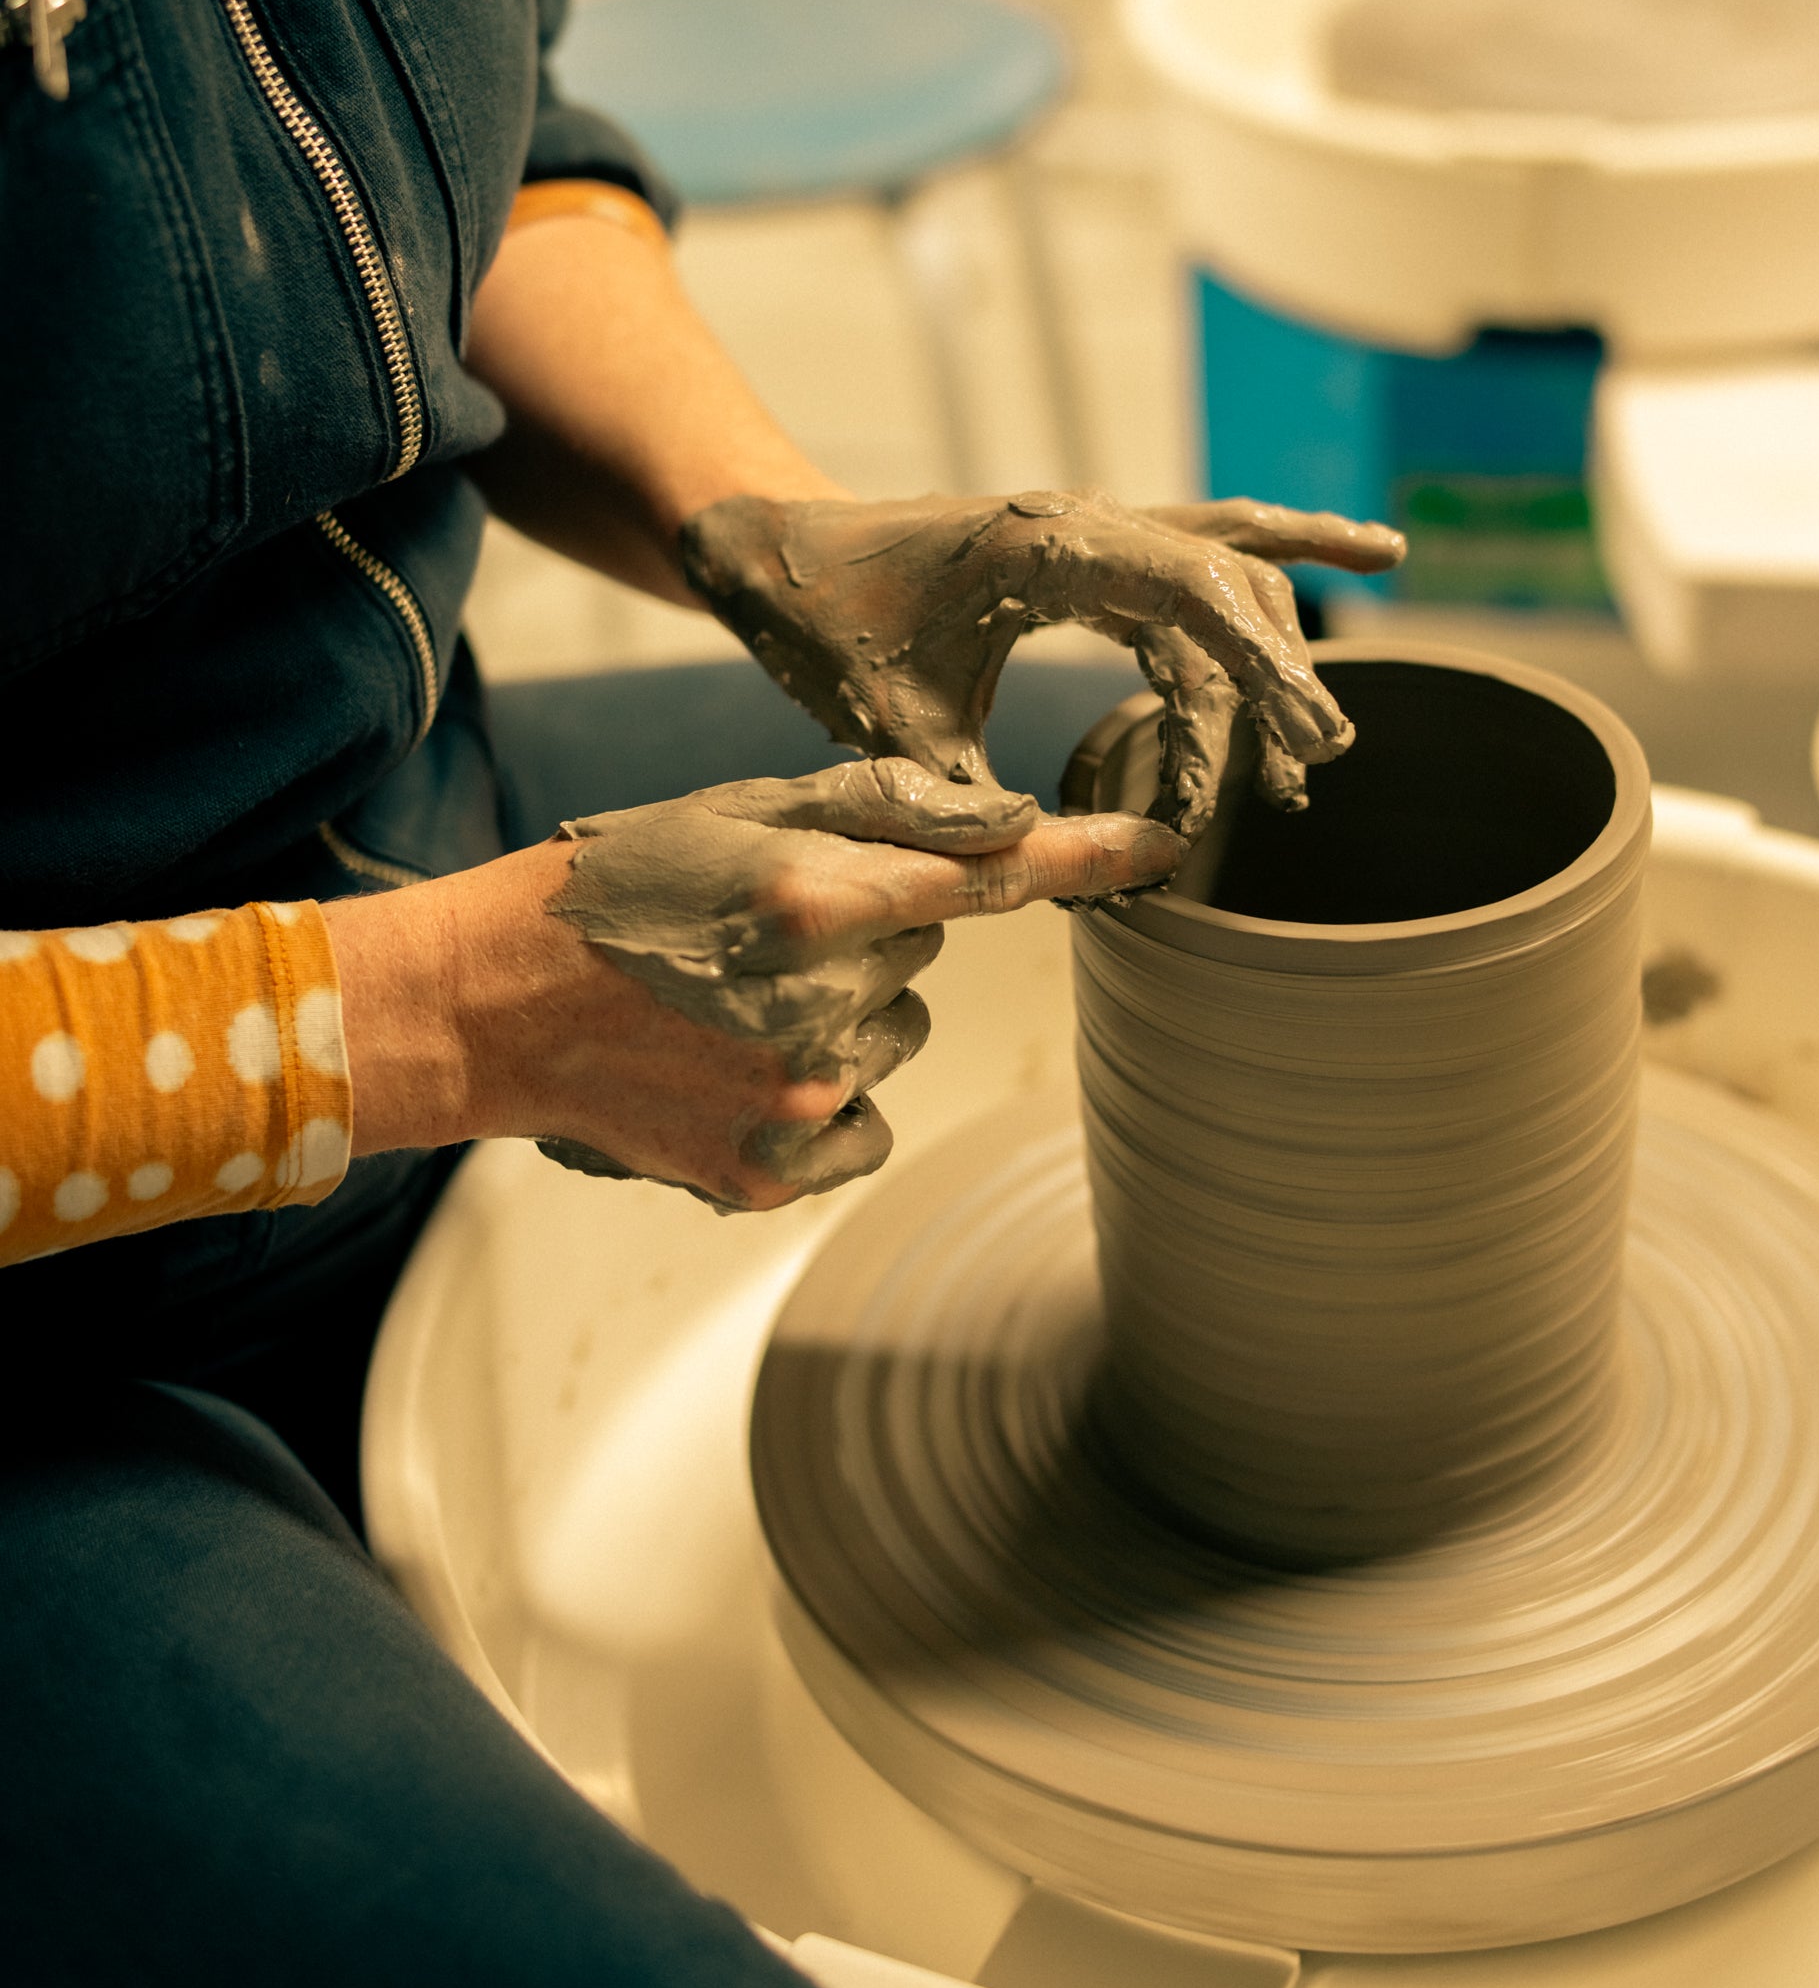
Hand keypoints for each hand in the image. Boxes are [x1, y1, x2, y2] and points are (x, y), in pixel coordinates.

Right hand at [324, 761, 1179, 1211]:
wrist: (487, 1008)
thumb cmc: (612, 889)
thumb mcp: (732, 814)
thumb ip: (877, 813)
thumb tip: (1009, 820)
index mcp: (803, 901)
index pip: (984, 875)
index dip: (1084, 855)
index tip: (1160, 844)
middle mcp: (813, 1007)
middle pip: (920, 954)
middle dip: (863, 933)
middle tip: (753, 930)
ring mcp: (795, 1102)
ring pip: (890, 1036)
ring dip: (835, 1013)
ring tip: (726, 996)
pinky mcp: (773, 1173)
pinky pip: (860, 1123)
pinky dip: (819, 1098)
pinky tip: (733, 1066)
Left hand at [682, 489, 1404, 840]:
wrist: (777, 553)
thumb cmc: (823, 628)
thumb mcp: (890, 733)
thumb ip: (972, 805)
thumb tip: (1057, 874)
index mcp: (1045, 547)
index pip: (1193, 591)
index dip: (1261, 666)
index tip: (1308, 737)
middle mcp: (1085, 523)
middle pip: (1225, 585)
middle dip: (1278, 678)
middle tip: (1315, 767)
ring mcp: (1093, 531)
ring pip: (1222, 573)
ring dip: (1270, 656)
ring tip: (1307, 755)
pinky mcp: (1089, 554)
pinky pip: (1198, 557)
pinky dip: (1269, 569)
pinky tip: (1354, 553)